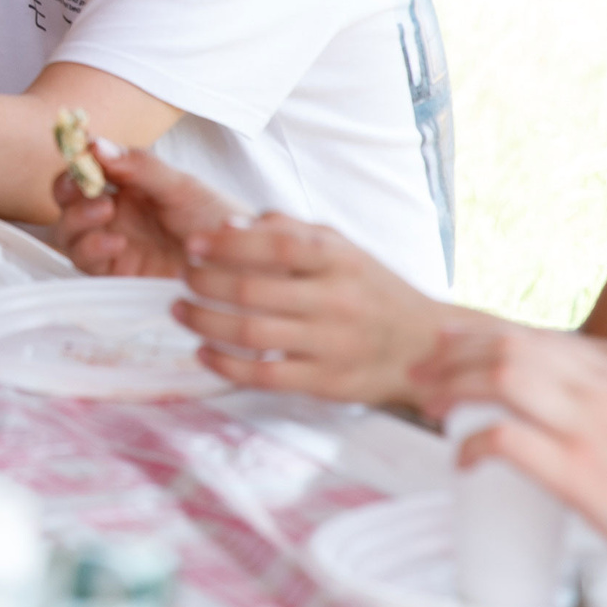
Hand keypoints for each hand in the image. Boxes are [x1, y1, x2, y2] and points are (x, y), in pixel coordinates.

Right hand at [53, 142, 247, 278]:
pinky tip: (115, 242)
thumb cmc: (215, 221)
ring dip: (76, 218)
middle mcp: (114, 212)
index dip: (76, 158)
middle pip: (67, 198)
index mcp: (127, 184)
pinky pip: (85, 261)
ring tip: (104, 211)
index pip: (86, 166)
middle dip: (67, 188)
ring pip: (68, 230)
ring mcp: (112, 242)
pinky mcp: (115, 273)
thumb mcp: (180, 186)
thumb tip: (95, 145)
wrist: (239, 266)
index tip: (80, 152)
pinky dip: (91, 248)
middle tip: (83, 184)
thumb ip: (139, 167)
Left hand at [172, 212, 457, 406]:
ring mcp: (332, 345)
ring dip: (203, 322)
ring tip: (180, 310)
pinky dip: (224, 364)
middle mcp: (338, 301)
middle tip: (183, 277)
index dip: (230, 243)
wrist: (426, 347)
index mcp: (342, 261)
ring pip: (251, 333)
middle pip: (253, 290)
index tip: (194, 243)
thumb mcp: (344, 250)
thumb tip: (231, 223)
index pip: (279, 244)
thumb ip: (290, 231)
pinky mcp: (326, 382)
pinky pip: (263, 375)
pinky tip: (203, 352)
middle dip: (204, 282)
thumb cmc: (371, 291)